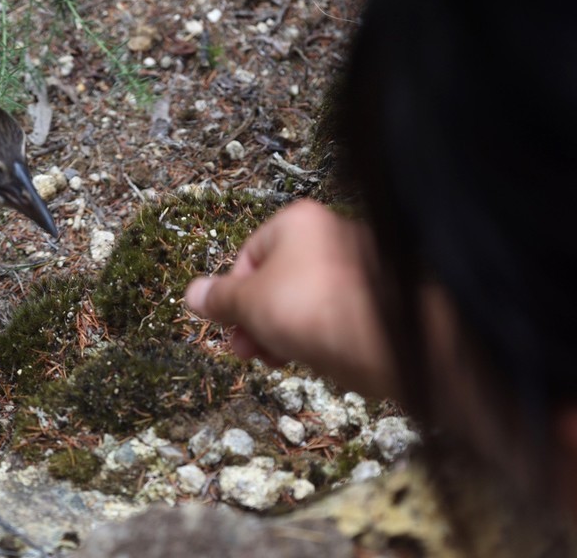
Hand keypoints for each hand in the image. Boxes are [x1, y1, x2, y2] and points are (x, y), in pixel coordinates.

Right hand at [184, 200, 396, 398]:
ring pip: (305, 301)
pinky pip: (335, 315)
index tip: (230, 327)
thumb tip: (191, 294)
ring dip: (285, 332)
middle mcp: (331, 234)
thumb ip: (219, 299)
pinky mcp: (381, 298)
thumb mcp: (249, 303)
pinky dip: (321, 335)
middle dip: (257, 320)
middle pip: (276, 281)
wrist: (388, 339)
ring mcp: (360, 266)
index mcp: (297, 222)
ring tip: (284, 359)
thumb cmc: (310, 307)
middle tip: (250, 352)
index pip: (248, 257)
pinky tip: (319, 358)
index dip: (233, 296)